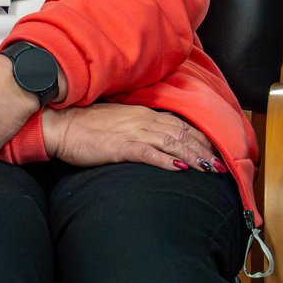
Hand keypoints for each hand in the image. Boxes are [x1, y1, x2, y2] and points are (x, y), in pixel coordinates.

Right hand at [42, 103, 223, 172]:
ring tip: (209, 169)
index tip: (215, 151)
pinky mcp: (120, 147)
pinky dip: (165, 160)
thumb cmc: (85, 125)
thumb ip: (139, 127)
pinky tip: (179, 169)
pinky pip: (148, 153)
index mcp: (142, 113)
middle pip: (182, 134)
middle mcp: (142, 120)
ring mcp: (132, 132)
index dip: (200, 138)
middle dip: (204, 149)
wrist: (61, 125)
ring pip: (171, 143)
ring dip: (193, 156)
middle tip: (221, 165)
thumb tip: (157, 139)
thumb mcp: (117, 121)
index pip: (179, 124)